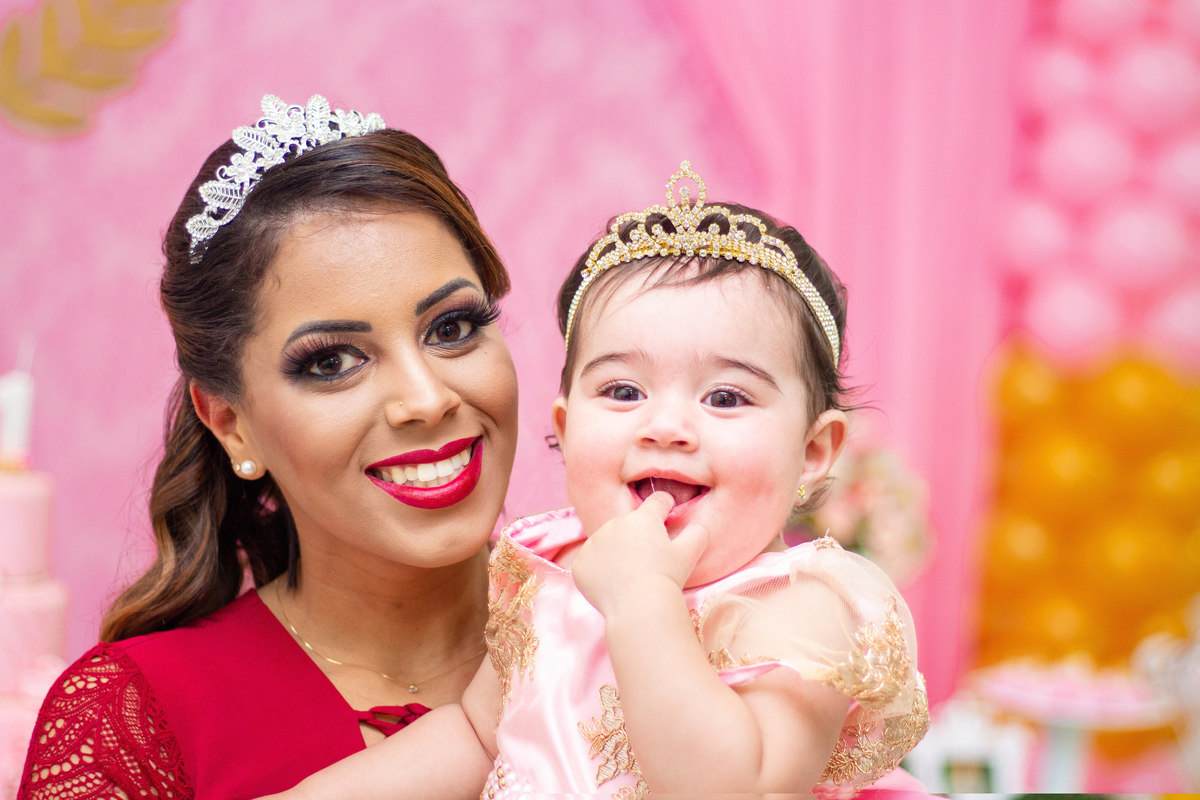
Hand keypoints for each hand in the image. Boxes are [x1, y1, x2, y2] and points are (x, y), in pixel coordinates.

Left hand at [572, 492, 709, 617]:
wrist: (639, 607)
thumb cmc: (667, 577)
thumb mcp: (689, 554)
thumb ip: (697, 533)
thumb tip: (699, 525)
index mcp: (642, 518)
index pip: (656, 501)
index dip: (664, 506)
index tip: (667, 512)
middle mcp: (615, 523)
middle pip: (629, 524)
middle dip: (638, 535)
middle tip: (647, 558)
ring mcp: (593, 543)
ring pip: (607, 542)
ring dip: (616, 551)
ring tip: (628, 574)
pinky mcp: (580, 563)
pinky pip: (590, 562)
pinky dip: (598, 570)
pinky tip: (612, 583)